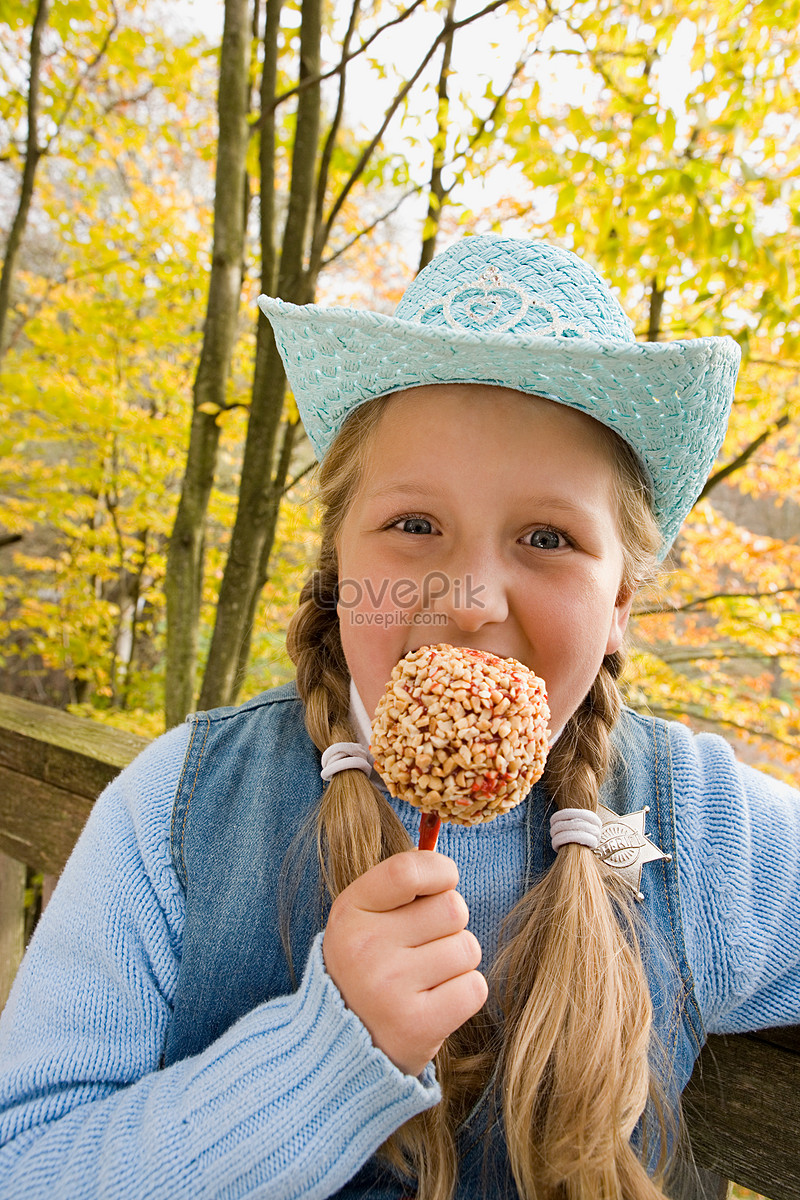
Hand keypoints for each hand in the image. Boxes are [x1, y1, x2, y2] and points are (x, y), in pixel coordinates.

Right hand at [322, 850, 486, 1076]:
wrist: (340, 1045)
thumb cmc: (365, 968)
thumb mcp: (361, 919)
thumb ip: (398, 887)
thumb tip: (447, 866)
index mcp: (350, 912)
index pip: (408, 870)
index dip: (440, 870)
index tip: (443, 882)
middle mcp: (366, 948)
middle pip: (452, 908)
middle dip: (451, 924)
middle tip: (426, 945)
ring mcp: (390, 989)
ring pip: (467, 948)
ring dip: (458, 961)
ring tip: (428, 977)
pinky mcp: (416, 1026)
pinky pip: (474, 987)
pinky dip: (465, 992)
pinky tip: (437, 1001)